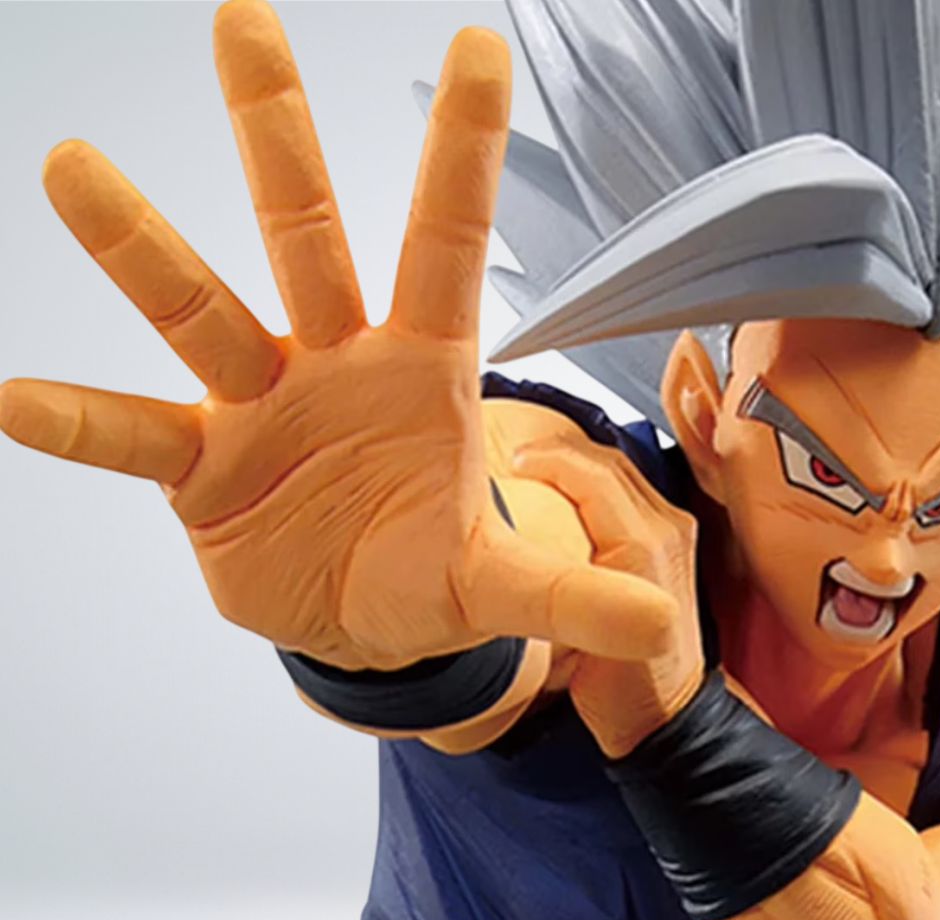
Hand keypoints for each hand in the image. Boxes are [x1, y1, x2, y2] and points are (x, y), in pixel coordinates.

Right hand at [0, 0, 675, 671]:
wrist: (360, 619)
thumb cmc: (433, 574)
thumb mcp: (501, 587)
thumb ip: (569, 594)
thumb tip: (662, 625)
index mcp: (424, 372)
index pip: (447, 249)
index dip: (463, 157)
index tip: (482, 46)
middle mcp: (337, 363)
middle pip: (310, 240)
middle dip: (282, 141)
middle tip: (244, 20)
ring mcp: (260, 406)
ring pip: (202, 312)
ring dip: (144, 250)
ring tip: (74, 166)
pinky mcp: (201, 466)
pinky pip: (136, 434)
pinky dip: (84, 423)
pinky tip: (13, 401)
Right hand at [513, 434, 704, 757]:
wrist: (667, 716)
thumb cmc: (622, 689)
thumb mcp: (571, 641)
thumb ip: (549, 592)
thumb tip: (505, 551)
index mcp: (642, 547)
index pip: (590, 474)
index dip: (547, 459)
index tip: (511, 461)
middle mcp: (666, 532)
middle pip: (607, 464)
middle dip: (560, 453)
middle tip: (516, 458)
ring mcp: (676, 535)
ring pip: (622, 472)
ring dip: (580, 464)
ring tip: (539, 468)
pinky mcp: (677, 542)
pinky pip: (635, 492)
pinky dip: (600, 482)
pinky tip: (570, 492)